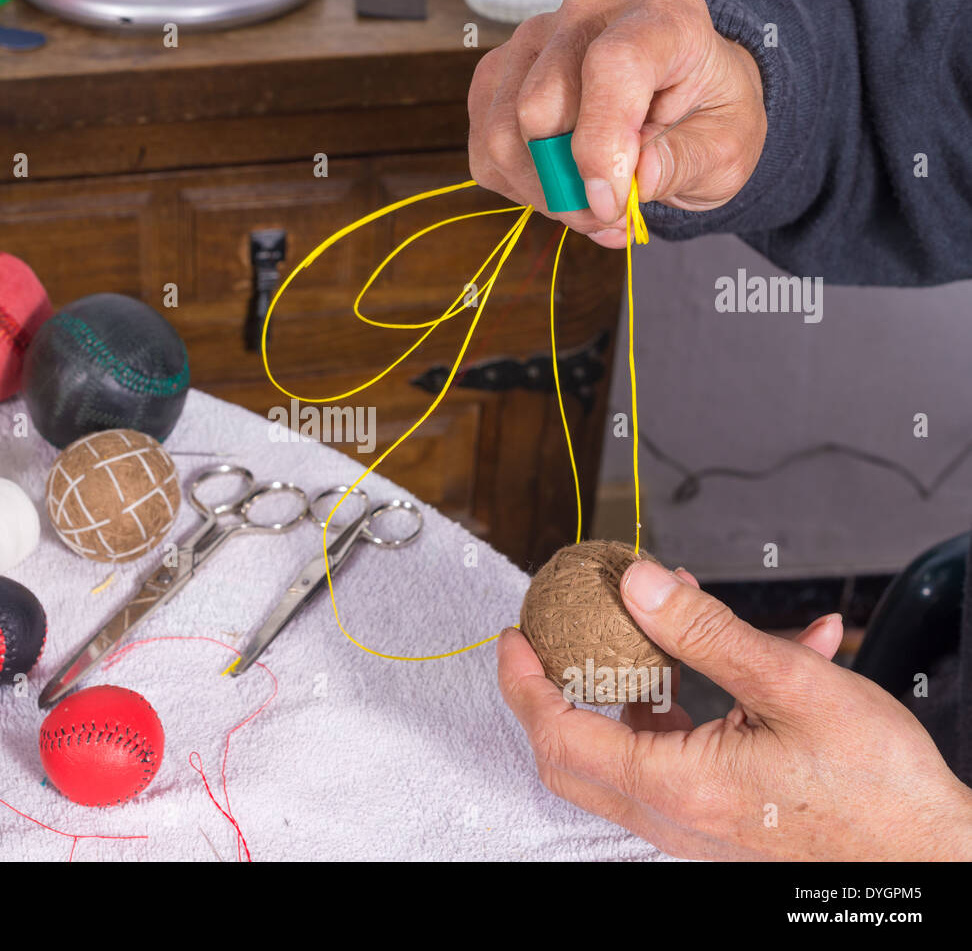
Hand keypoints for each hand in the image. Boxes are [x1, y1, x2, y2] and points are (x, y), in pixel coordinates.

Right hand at [468, 0, 766, 246]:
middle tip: (609, 212)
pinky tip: (563, 190)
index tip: (611, 202)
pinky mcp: (498, 78)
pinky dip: (522, 189)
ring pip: (503, 136)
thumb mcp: (726, 147)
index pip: (611, 66)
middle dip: (569, 184)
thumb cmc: (705, 114)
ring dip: (544, 193)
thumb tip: (626, 184)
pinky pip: (486, 152)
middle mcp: (585, 14)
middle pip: (539, 108)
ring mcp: (532, 43)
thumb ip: (683, 163)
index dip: (602, 146)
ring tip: (590, 207)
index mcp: (659, 15)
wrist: (681, 96)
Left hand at [498, 558, 971, 858]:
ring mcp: (694, 823)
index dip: (525, 680)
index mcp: (676, 786)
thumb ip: (704, 634)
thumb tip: (640, 586)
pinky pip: (677, 758)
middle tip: (549, 638)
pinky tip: (746, 657)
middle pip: (571, 754)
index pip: (558, 732)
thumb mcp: (791, 687)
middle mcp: (673, 815)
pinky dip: (689, 707)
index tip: (516, 636)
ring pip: (622, 753)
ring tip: (665, 619)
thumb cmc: (879, 792)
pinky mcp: (720, 818)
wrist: (936, 859)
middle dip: (550, 690)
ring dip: (629, 686)